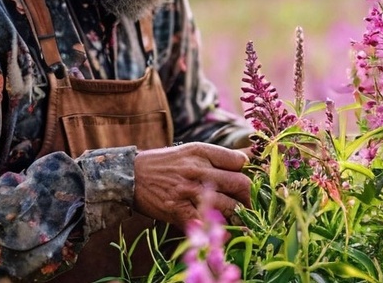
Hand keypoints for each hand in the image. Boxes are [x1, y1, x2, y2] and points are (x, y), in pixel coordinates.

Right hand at [132, 142, 250, 226]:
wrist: (130, 176)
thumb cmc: (164, 164)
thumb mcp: (189, 151)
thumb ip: (218, 156)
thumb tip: (248, 157)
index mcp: (201, 152)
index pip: (239, 161)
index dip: (248, 172)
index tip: (250, 181)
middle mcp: (197, 169)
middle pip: (240, 183)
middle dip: (250, 197)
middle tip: (252, 204)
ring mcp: (188, 191)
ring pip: (229, 205)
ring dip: (239, 214)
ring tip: (242, 219)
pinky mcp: (179, 210)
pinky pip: (207, 222)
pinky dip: (219, 229)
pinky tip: (225, 231)